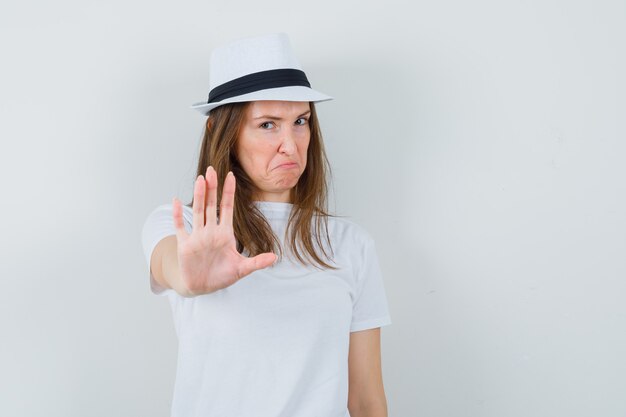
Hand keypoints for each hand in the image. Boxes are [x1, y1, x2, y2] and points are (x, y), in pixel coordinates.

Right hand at [171, 166, 276, 295]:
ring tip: (200, 179)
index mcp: (225, 233)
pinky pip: (180, 227)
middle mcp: (210, 231)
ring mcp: (197, 236)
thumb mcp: (242, 269)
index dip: (229, 192)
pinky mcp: (185, 245)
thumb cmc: (222, 276)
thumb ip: (256, 262)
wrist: (202, 287)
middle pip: (211, 204)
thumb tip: (275, 258)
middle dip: (212, 188)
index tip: (231, 175)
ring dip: (198, 196)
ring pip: (198, 212)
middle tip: (212, 169)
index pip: (227, 208)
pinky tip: (176, 201)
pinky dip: (177, 215)